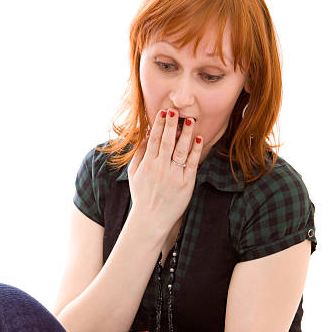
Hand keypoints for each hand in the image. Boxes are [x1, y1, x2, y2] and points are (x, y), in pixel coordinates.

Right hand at [127, 109, 202, 232]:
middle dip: (172, 125)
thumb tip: (145, 136)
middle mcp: (160, 168)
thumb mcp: (134, 174)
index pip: (153, 139)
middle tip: (176, 111)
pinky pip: (192, 163)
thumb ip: (139, 154)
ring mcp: (174, 176)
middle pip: (167, 141)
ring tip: (190, 121)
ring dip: (186, 134)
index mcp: (147, 164)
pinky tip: (199, 139)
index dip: (159, 124)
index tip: (164, 112)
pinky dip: (195, 150)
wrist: (150, 220)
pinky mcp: (186, 184)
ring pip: (181, 150)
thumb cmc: (142, 196)